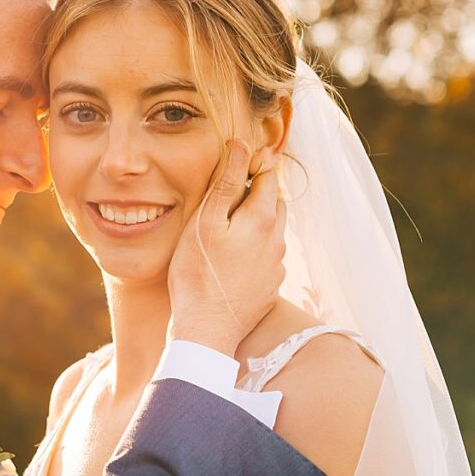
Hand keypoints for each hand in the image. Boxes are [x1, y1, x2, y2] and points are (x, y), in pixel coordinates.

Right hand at [166, 140, 284, 354]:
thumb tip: (243, 144)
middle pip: (273, 201)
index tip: (232, 166)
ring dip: (253, 221)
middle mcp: (277, 239)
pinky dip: (252, 249)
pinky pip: (266, 256)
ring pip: (271, 230)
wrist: (207, 331)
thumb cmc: (197, 274)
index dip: (253, 163)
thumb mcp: (205, 221)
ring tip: (223, 229)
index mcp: (263, 218)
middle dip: (254, 192)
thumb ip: (227, 181)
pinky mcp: (270, 286)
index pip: (269, 174)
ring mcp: (276, 265)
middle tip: (223, 197)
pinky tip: (229, 260)